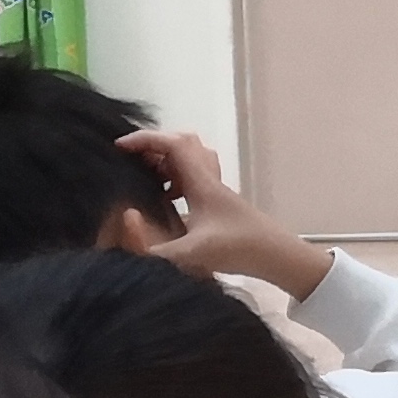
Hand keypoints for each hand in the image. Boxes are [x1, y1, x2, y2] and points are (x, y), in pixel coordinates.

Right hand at [116, 128, 335, 302]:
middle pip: (184, 144)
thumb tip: (126, 218)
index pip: (174, 144)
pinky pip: (195, 177)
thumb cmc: (238, 251)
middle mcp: (210, 180)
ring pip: (191, 159)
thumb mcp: (190, 254)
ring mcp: (217, 190)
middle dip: (154, 147)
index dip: (144, 139)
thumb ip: (151, 246)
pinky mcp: (220, 203)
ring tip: (146, 181)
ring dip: (166, 162)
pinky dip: (176, 179)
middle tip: (131, 163)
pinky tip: (167, 201)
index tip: (119, 147)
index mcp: (202, 183)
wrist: (278, 257)